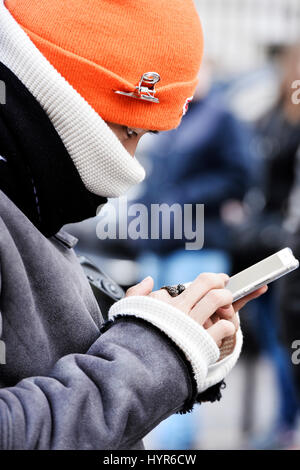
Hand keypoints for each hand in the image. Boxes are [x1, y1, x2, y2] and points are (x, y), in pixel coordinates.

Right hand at [126, 274, 240, 346]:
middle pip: (207, 284)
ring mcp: (192, 326)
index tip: (218, 280)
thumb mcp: (129, 312)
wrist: (138, 369)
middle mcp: (181, 310)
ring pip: (217, 300)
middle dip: (220, 282)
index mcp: (167, 302)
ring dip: (227, 299)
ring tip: (227, 307)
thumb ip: (137, 293)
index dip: (211, 279)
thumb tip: (149, 280)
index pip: (195, 283)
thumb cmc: (134, 340)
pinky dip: (228, 327)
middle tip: (225, 285)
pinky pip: (223, 327)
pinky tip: (224, 330)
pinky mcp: (203, 343)